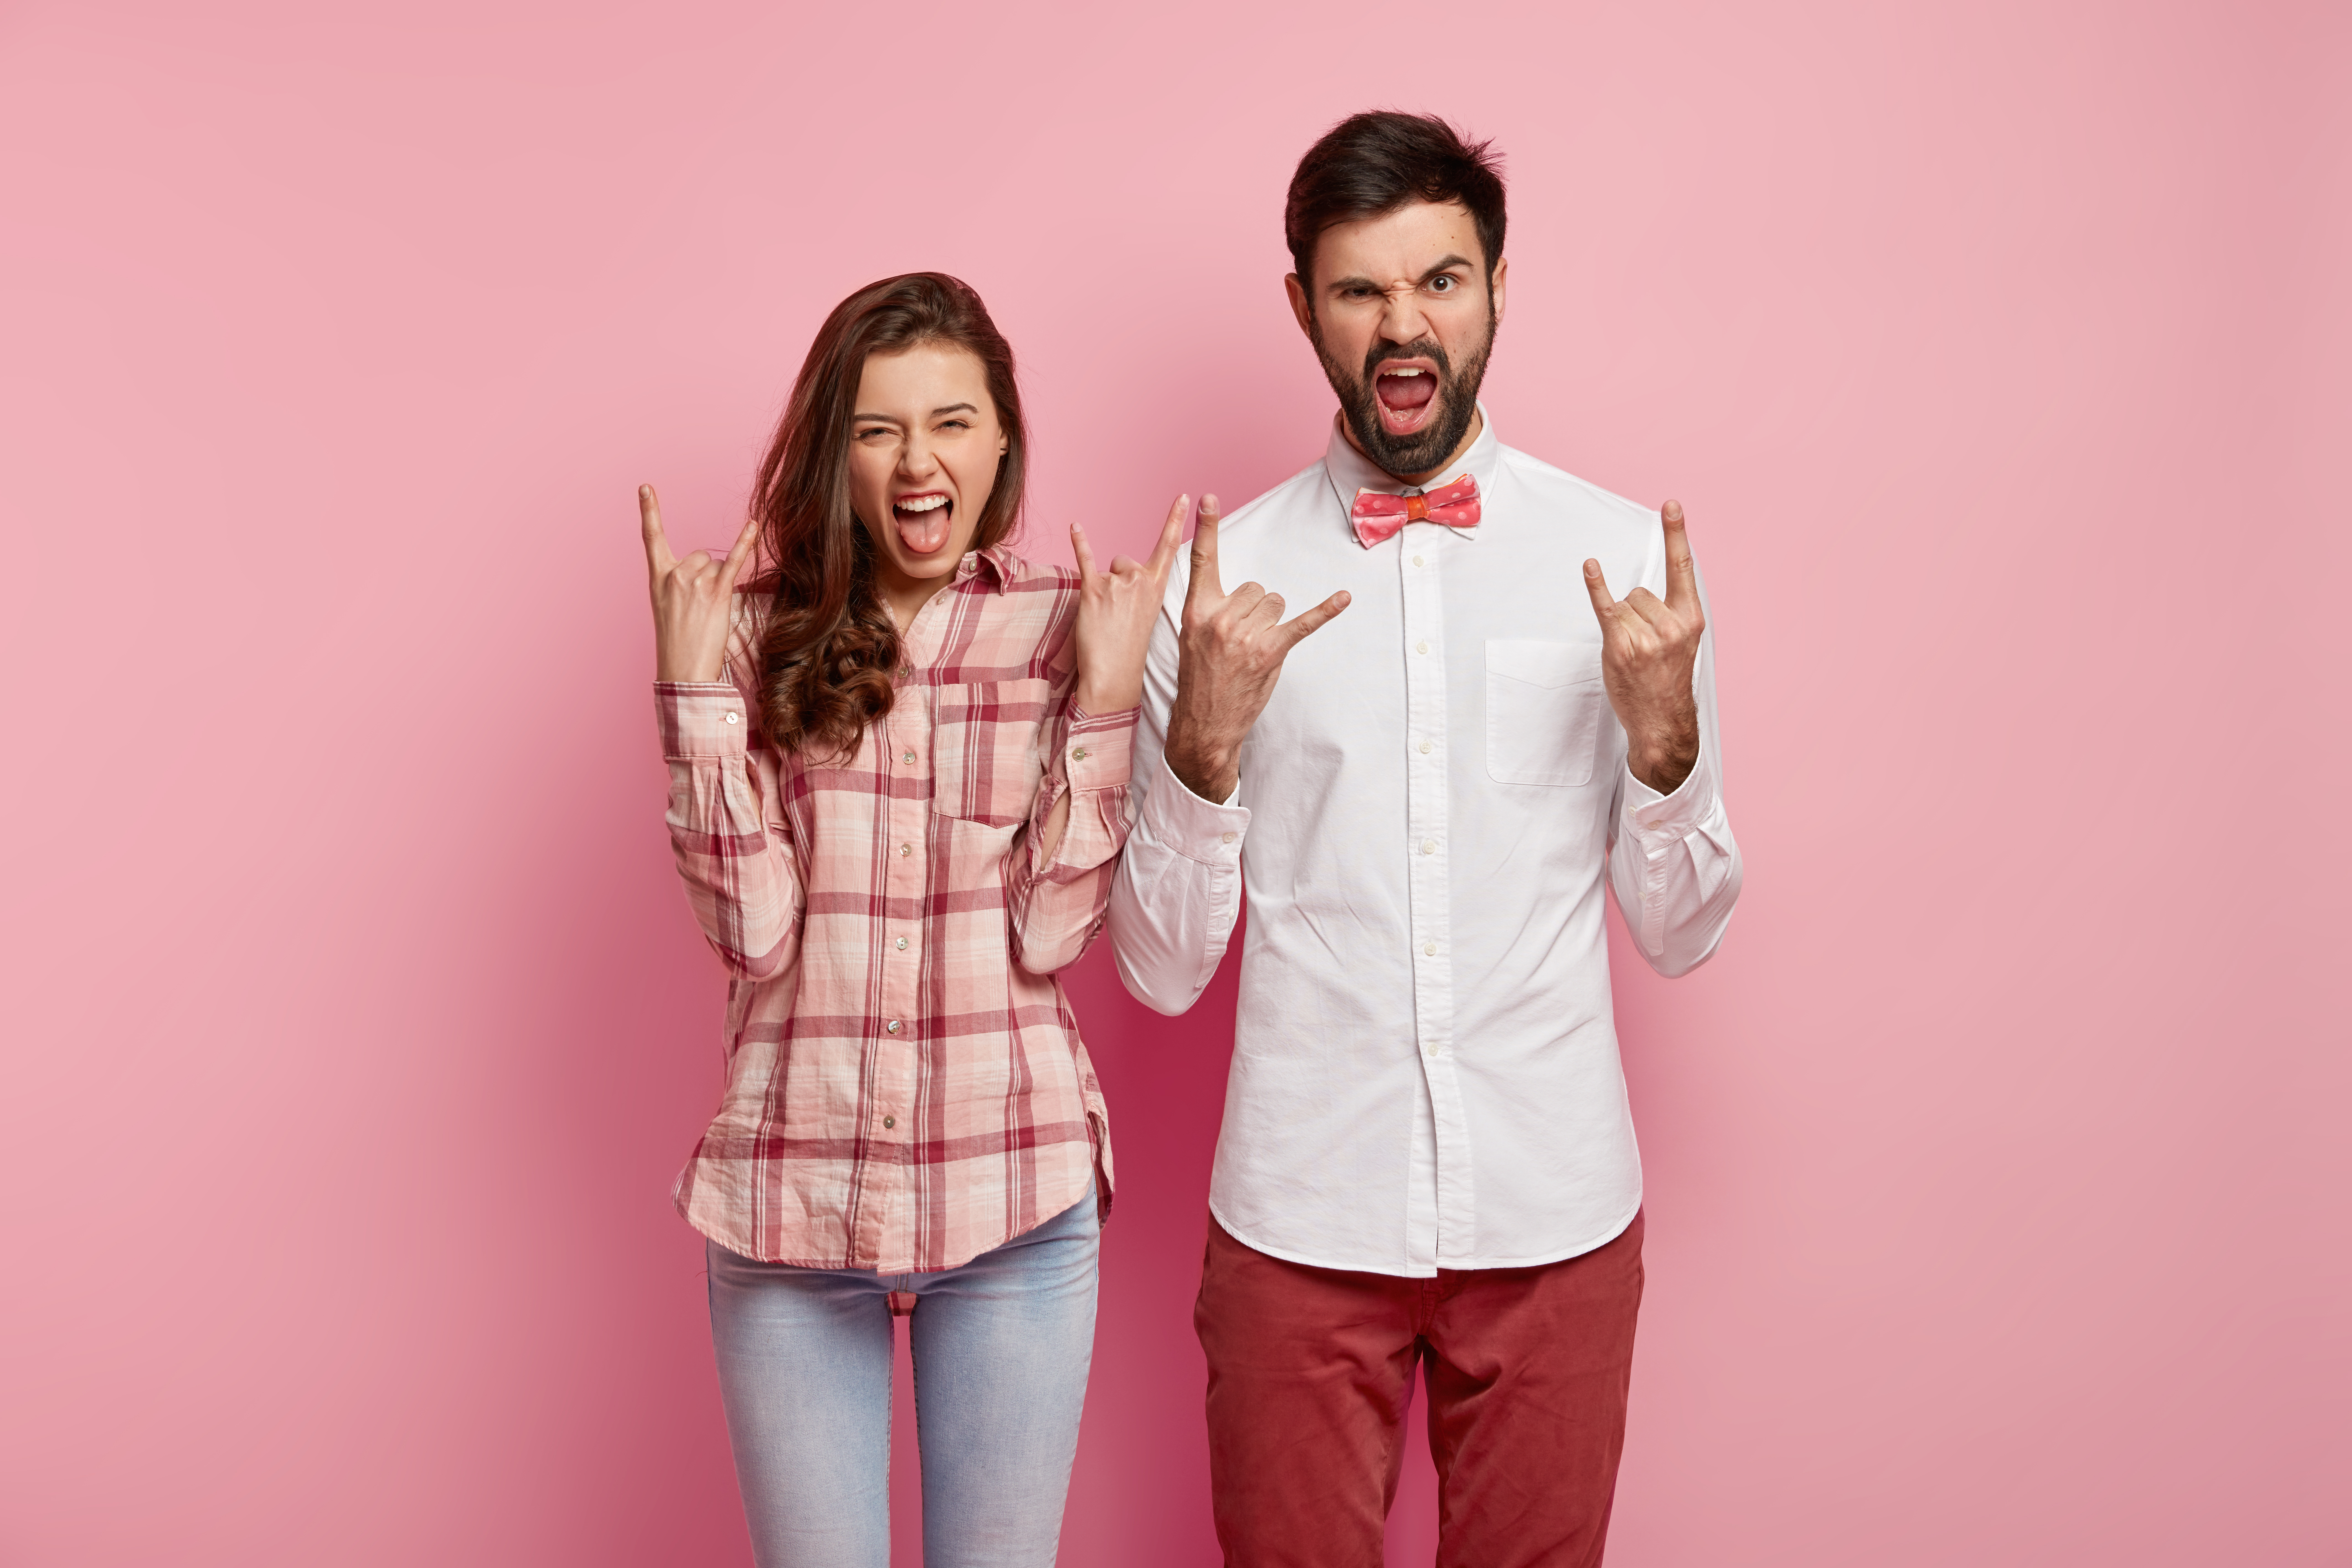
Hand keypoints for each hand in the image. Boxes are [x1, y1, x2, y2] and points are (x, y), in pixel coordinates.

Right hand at [641, 484, 760, 683]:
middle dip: (704, 576)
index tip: (645, 487)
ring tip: (709, 612)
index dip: (648, 511)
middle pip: (699, 555)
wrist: (682, 671)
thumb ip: (677, 584)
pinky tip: (753, 525)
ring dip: (718, 583)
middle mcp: (674, 575)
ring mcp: (695, 582)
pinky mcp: (717, 593)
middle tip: (698, 607)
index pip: (651, 537)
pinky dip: (745, 543)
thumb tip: (702, 570)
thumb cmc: (677, 643)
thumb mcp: (666, 608)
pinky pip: (734, 561)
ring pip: (715, 564)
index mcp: (657, 578)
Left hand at [1069, 496, 1185, 714]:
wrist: (1114, 675)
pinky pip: (1086, 559)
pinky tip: (1076, 526)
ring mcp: (1118, 584)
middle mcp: (1141, 581)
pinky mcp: (1094, 590)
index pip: (1169, 548)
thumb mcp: (1145, 615)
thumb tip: (1122, 573)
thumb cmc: (1128, 649)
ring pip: (1109, 569)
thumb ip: (1140, 590)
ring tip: (1104, 617)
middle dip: (1119, 579)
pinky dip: (1080, 542)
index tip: (1185, 498)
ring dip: (1103, 587)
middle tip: (1118, 612)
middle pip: (1126, 561)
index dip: (1176, 521)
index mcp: (1158, 588)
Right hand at [1163, 494, 1350, 802]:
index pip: (1202, 561)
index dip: (1207, 527)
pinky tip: (1344, 598)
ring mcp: (1245, 635)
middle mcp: (1220, 618)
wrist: (1203, 724)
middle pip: (1256, 588)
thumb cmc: (1202, 680)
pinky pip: (1302, 622)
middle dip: (1256, 609)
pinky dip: (1326, 611)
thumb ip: (1211, 610)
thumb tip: (1245, 594)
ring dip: (1272, 622)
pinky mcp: (1270, 652)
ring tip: (1255, 648)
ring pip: (1275, 602)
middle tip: (1242, 639)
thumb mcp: (1193, 639)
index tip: (1208, 497)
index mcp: (1197, 611)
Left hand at [1583, 499, 1703, 793]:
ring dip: (1622, 624)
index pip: (1682, 568)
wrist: (1662, 721)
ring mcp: (1646, 635)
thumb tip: (1640, 592)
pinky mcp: (1621, 645)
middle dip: (1637, 613)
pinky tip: (1591, 567)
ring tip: (1634, 654)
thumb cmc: (1667, 680)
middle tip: (1646, 646)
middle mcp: (1671, 624)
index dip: (1676, 534)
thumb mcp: (1681, 642)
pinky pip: (1605, 606)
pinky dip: (1596, 586)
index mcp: (1691, 619)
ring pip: (1623, 604)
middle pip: (1640, 591)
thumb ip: (1669, 613)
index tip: (1670, 505)